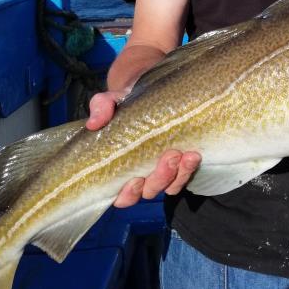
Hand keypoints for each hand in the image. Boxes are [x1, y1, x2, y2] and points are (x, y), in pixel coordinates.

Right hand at [86, 90, 201, 207]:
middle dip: (160, 177)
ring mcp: (162, 171)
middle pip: (149, 191)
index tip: (136, 179)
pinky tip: (194, 155)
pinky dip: (189, 169)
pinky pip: (186, 176)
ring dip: (179, 174)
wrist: (147, 93)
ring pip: (170, 186)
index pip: (121, 196)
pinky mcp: (180, 164)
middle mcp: (141, 175)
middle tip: (171, 156)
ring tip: (187, 155)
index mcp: (120, 169)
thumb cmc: (125, 105)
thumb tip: (94, 124)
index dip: (128, 193)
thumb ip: (101, 108)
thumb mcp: (110, 102)